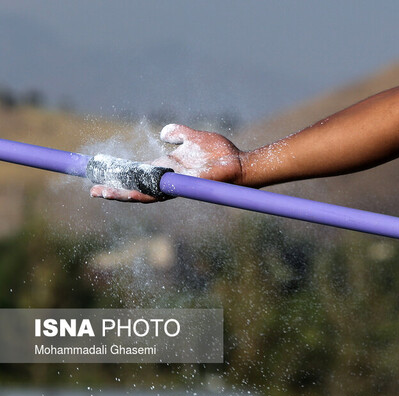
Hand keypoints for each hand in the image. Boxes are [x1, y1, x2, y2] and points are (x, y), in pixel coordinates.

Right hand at [90, 124, 243, 202]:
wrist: (239, 163)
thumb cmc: (220, 153)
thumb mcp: (194, 137)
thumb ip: (178, 133)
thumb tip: (163, 133)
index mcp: (168, 168)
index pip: (138, 173)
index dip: (121, 174)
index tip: (101, 174)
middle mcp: (168, 179)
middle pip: (136, 187)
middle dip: (115, 190)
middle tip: (93, 191)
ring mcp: (175, 185)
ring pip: (143, 193)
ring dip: (122, 194)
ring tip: (102, 194)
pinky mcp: (183, 187)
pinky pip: (160, 192)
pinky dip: (143, 193)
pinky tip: (128, 194)